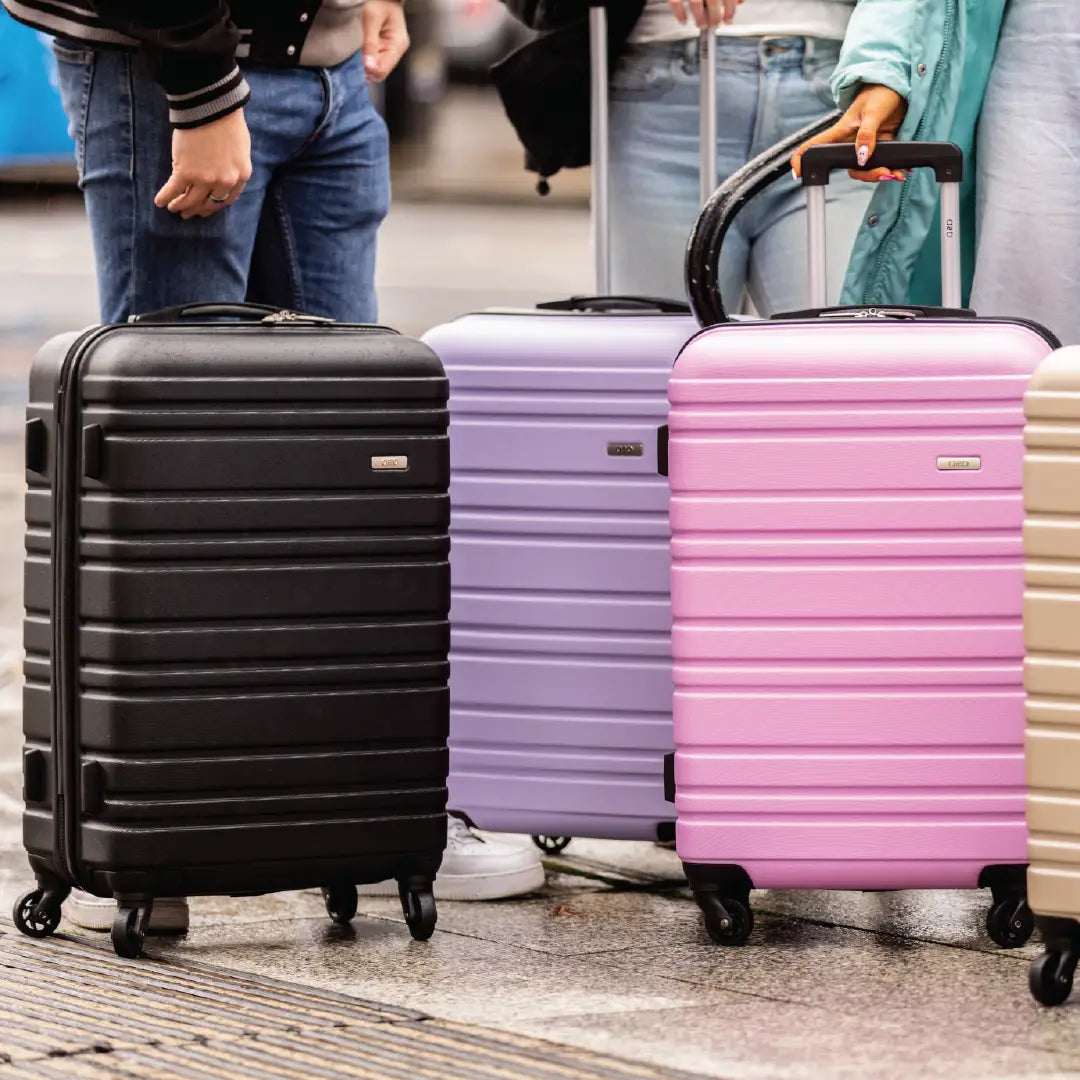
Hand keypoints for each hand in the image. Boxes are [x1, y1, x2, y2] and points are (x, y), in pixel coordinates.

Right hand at [154, 109, 251, 218]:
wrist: (211, 106)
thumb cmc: (227, 120)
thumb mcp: (241, 148)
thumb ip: (235, 165)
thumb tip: (225, 173)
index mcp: (241, 176)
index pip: (227, 199)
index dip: (214, 205)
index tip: (206, 209)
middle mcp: (225, 182)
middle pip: (209, 203)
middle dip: (197, 210)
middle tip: (188, 213)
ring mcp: (205, 179)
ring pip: (191, 200)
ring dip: (181, 206)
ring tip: (173, 208)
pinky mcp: (186, 172)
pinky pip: (173, 189)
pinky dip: (165, 197)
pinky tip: (159, 201)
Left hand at [363, 0, 409, 81]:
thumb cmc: (379, 1)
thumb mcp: (371, 19)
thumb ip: (370, 43)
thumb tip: (369, 66)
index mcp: (397, 45)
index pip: (383, 70)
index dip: (370, 70)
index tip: (358, 64)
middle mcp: (397, 50)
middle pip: (380, 72)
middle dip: (367, 69)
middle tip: (356, 60)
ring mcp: (391, 50)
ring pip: (377, 68)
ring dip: (366, 65)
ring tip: (359, 55)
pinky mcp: (385, 48)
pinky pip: (376, 61)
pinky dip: (368, 60)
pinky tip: (362, 53)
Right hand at [666, 0, 743, 28]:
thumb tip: (739, 2)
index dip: (730, 10)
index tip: (729, 20)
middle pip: (713, 2)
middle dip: (715, 17)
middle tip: (714, 25)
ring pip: (696, 4)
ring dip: (700, 18)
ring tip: (701, 24)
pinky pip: (675, 2)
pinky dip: (679, 14)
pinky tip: (683, 19)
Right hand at [791, 84, 908, 182]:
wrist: (899, 87)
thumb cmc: (880, 92)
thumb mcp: (873, 111)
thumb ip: (866, 135)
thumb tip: (862, 158)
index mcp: (840, 132)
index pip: (814, 147)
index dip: (802, 161)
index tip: (799, 174)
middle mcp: (849, 142)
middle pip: (848, 167)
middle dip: (866, 176)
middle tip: (884, 172)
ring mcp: (864, 146)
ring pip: (866, 168)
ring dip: (881, 173)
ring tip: (896, 173)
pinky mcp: (879, 146)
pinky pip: (881, 162)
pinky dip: (892, 167)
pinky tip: (901, 169)